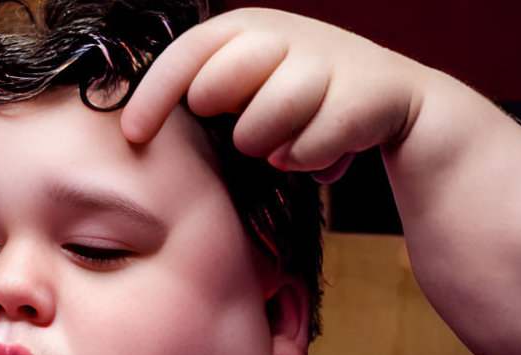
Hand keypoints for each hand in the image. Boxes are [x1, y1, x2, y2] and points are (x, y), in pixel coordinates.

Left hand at [122, 9, 429, 181]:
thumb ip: (210, 92)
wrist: (389, 100)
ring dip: (265, 146)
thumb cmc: (302, 99)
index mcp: (249, 27)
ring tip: (282, 144)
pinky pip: (303, 150)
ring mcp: (325, 61)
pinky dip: (304, 161)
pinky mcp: (361, 95)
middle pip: (216, 87)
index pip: (185, 55)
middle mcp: (283, 34)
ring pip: (260, 126)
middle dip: (220, 118)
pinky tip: (318, 151)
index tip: (132, 136)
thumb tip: (149, 129)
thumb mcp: (253, 83)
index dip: (152, 97)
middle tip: (247, 128)